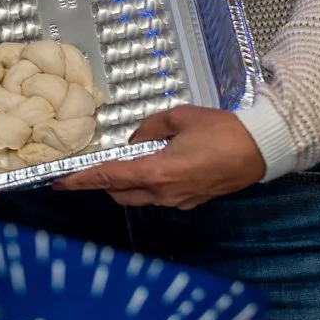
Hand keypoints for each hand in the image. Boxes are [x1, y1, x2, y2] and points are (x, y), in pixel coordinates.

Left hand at [53, 105, 265, 208]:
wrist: (258, 150)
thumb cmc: (221, 130)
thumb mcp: (179, 117)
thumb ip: (149, 128)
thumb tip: (135, 139)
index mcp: (157, 172)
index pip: (109, 178)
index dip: (82, 180)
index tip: (60, 183)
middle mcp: (164, 193)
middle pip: (119, 193)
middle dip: (102, 182)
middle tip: (91, 167)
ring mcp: (178, 201)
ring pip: (138, 197)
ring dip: (125, 183)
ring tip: (126, 161)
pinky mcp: (190, 202)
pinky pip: (158, 197)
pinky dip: (147, 185)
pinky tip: (154, 165)